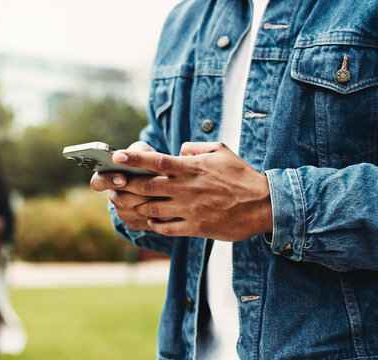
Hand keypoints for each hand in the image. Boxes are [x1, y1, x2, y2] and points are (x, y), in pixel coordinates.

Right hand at [90, 141, 157, 231]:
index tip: (123, 178)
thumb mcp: (144, 152)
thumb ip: (139, 152)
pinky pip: (145, 223)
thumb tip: (132, 155)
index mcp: (108, 178)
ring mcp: (124, 213)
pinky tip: (169, 205)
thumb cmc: (148, 162)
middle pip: (121, 200)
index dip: (108, 182)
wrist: (161, 181)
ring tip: (166, 194)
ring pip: (135, 212)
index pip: (97, 182)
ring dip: (150, 203)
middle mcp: (114, 197)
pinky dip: (158, 214)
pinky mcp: (135, 224)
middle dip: (139, 193)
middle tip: (154, 187)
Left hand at [112, 142, 272, 240]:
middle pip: (146, 187)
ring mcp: (189, 209)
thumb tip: (178, 151)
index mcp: (191, 168)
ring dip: (138, 207)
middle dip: (126, 186)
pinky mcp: (195, 228)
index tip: (116, 156)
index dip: (134, 158)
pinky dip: (155, 225)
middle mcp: (186, 189)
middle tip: (114, 185)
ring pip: (151, 209)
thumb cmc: (241, 175)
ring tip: (132, 204)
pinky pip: (166, 228)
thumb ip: (194, 147)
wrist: (263, 205)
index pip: (156, 161)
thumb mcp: (220, 150)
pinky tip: (153, 221)